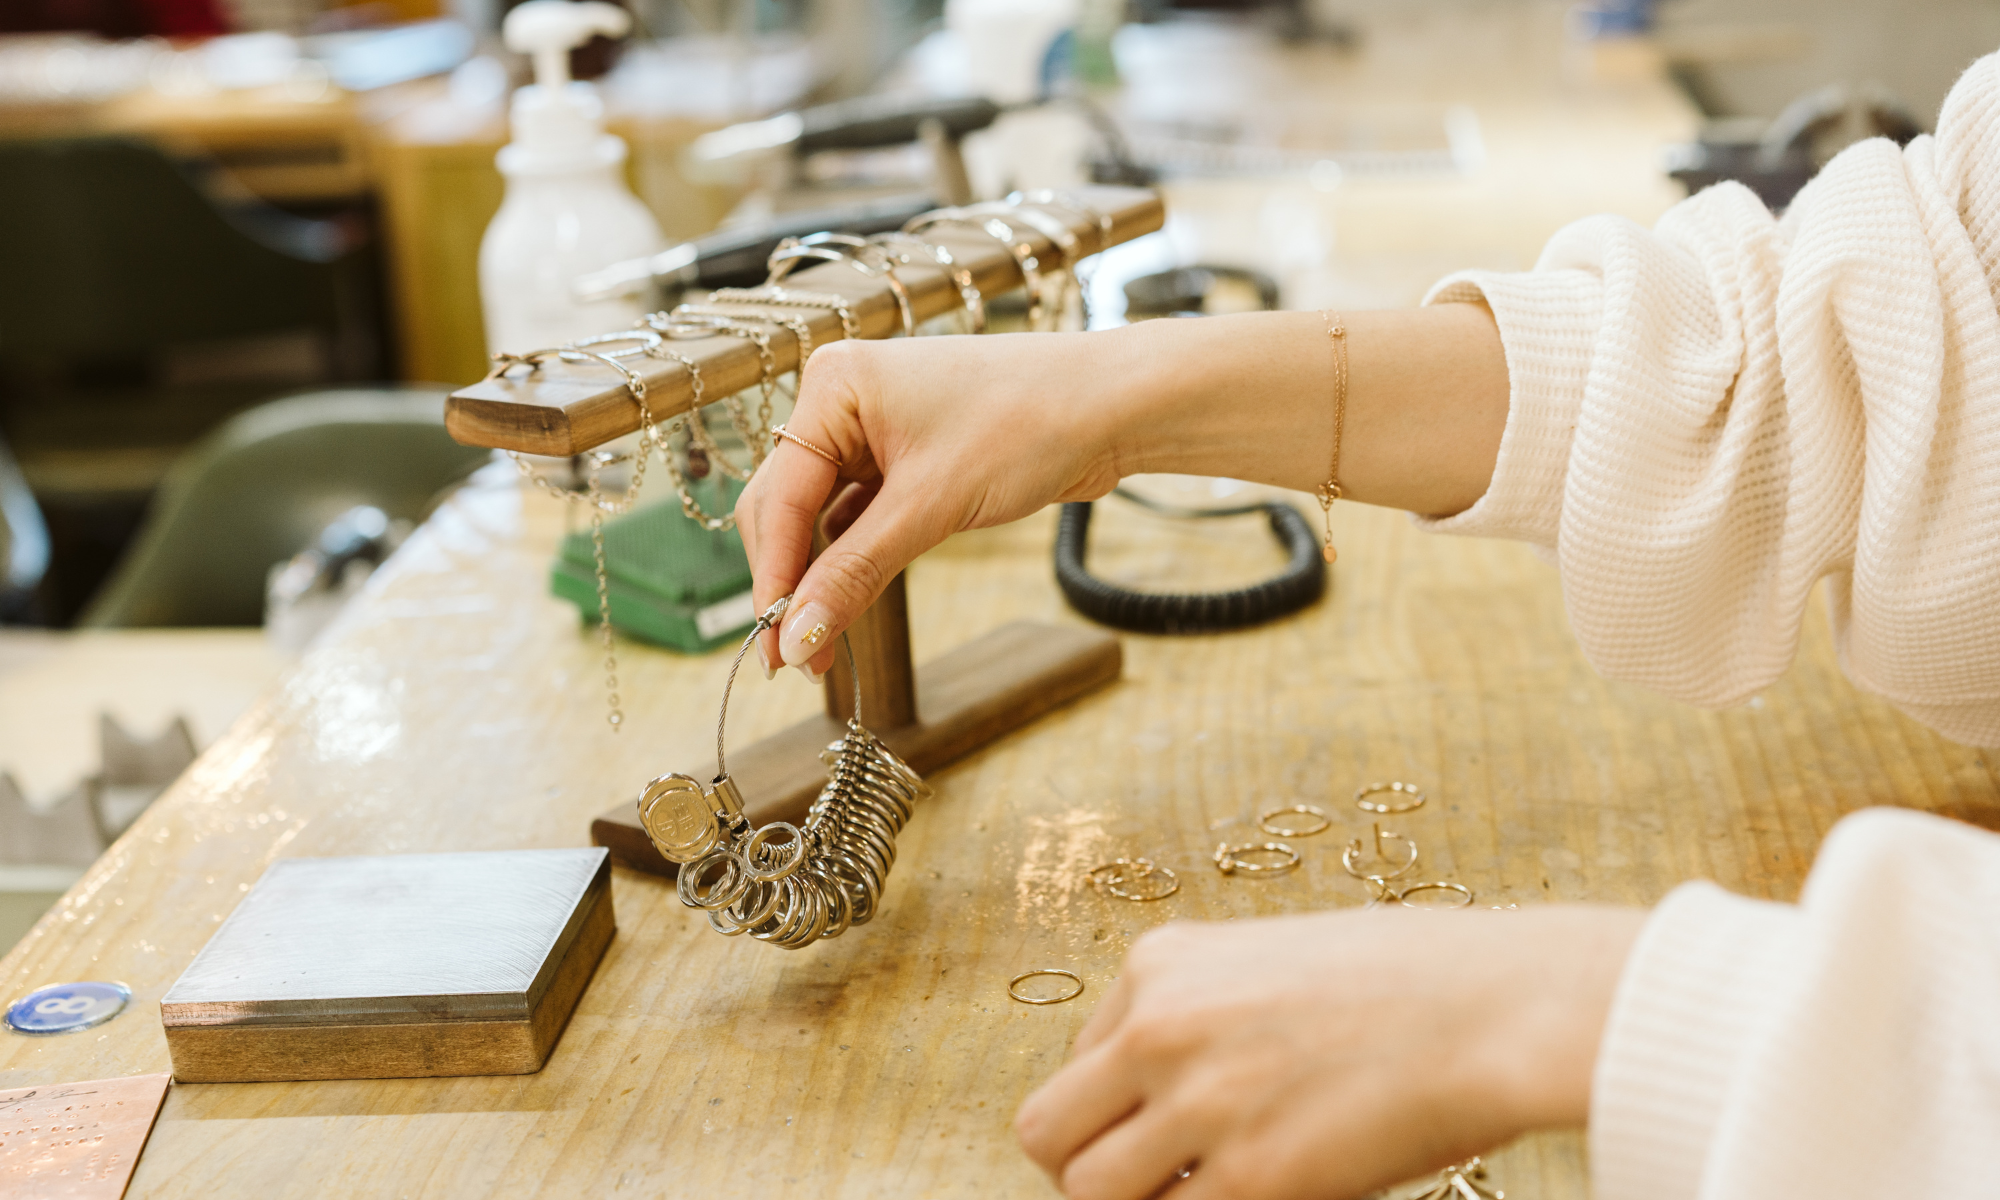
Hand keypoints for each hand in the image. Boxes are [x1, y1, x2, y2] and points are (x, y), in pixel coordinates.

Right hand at [735, 330, 1127, 678]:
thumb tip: (797, 638)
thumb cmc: (1027, 423)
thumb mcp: (931, 505)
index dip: (773, 577)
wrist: (1113, 406)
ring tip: (817, 646)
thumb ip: (855, 572)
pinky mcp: (905, 460)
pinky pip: (857, 517)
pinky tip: (844, 605)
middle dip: (789, 582)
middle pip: (787, 508)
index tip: (772, 648)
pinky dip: (850, 560)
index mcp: (833, 385)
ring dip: (818, 578)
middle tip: (790, 660)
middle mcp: (842, 402)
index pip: (780, 496)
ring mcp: (872, 430)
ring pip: (819, 518)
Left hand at [1013, 906, 1646, 1199]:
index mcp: (1159, 963)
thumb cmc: (1410, 981)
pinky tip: (1266, 1191)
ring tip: (1207, 1190)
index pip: (1075, 1066)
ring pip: (1089, 1192)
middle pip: (1046, 1131)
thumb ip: (1202, 1016)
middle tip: (1156, 1180)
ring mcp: (1200, 1105)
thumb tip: (1160, 1095)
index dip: (1115, 1112)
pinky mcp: (1254, 1179)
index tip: (1165, 1130)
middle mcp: (1158, 1027)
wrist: (1501, 1005)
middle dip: (1090, 1165)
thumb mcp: (1274, 960)